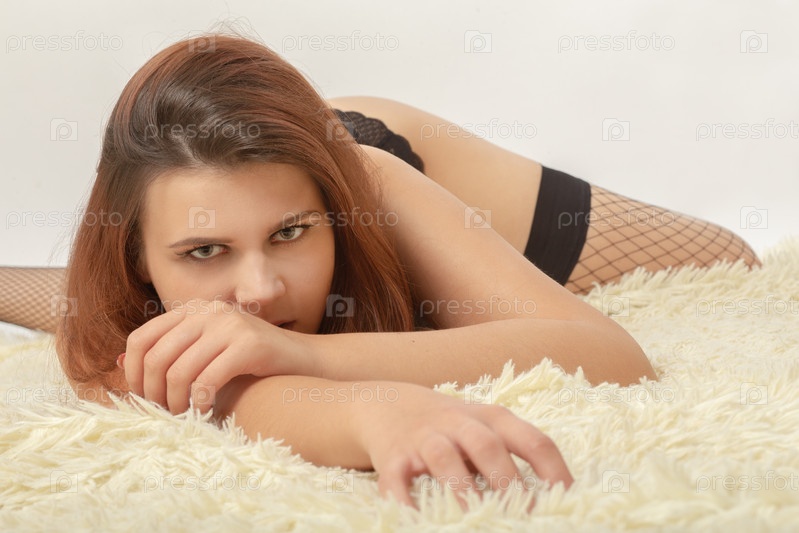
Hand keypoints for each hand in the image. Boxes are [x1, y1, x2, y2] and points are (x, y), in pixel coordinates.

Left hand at [121, 300, 318, 413]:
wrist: (303, 360)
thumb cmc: (252, 361)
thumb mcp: (208, 349)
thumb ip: (171, 352)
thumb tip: (117, 361)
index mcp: (194, 310)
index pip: (141, 337)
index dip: (132, 371)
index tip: (140, 397)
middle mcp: (209, 312)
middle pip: (156, 357)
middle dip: (151, 393)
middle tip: (160, 413)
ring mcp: (230, 325)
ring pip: (178, 371)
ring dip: (174, 403)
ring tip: (182, 416)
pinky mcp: (249, 345)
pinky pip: (207, 380)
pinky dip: (200, 403)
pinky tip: (205, 412)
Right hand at [352, 381, 572, 508]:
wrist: (390, 405)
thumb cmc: (453, 428)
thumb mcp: (486, 429)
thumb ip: (514, 456)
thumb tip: (557, 500)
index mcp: (493, 418)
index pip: (533, 440)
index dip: (554, 472)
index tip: (569, 502)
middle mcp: (459, 424)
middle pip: (488, 446)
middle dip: (508, 482)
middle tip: (525, 516)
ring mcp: (424, 438)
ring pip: (444, 459)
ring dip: (461, 490)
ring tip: (474, 520)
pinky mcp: (393, 457)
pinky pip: (396, 479)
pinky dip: (404, 501)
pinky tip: (417, 522)